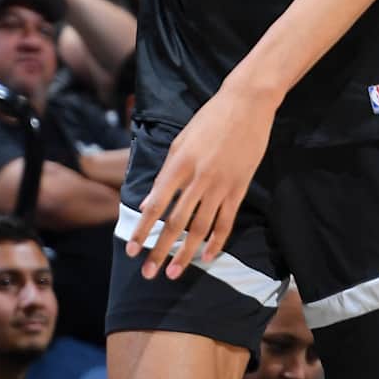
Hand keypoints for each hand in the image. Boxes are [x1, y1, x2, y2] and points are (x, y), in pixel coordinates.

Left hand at [126, 84, 275, 280]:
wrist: (246, 105)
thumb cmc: (209, 119)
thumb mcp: (180, 141)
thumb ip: (166, 172)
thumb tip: (150, 201)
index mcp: (178, 164)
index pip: (156, 205)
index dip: (142, 230)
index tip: (132, 249)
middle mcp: (197, 179)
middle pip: (175, 223)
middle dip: (160, 251)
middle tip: (148, 274)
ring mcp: (220, 186)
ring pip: (200, 229)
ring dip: (186, 254)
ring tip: (174, 273)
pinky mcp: (239, 189)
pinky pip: (226, 222)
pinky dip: (216, 242)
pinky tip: (207, 257)